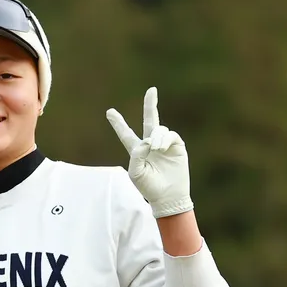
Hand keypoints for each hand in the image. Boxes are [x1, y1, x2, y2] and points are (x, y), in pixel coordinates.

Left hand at [106, 87, 193, 217]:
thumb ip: (136, 154)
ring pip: (159, 129)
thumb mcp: (135, 173)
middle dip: (150, 104)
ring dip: (155, 137)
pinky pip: (170, 134)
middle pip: (150, 120)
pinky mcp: (177, 146)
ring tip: (155, 149)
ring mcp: (165, 144)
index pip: (126, 134)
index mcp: (137, 151)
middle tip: (152, 90)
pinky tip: (160, 148)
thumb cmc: (149, 187)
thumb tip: (148, 140)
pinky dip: (163, 139)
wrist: (168, 195)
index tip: (109, 112)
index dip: (118, 123)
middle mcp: (151, 144)